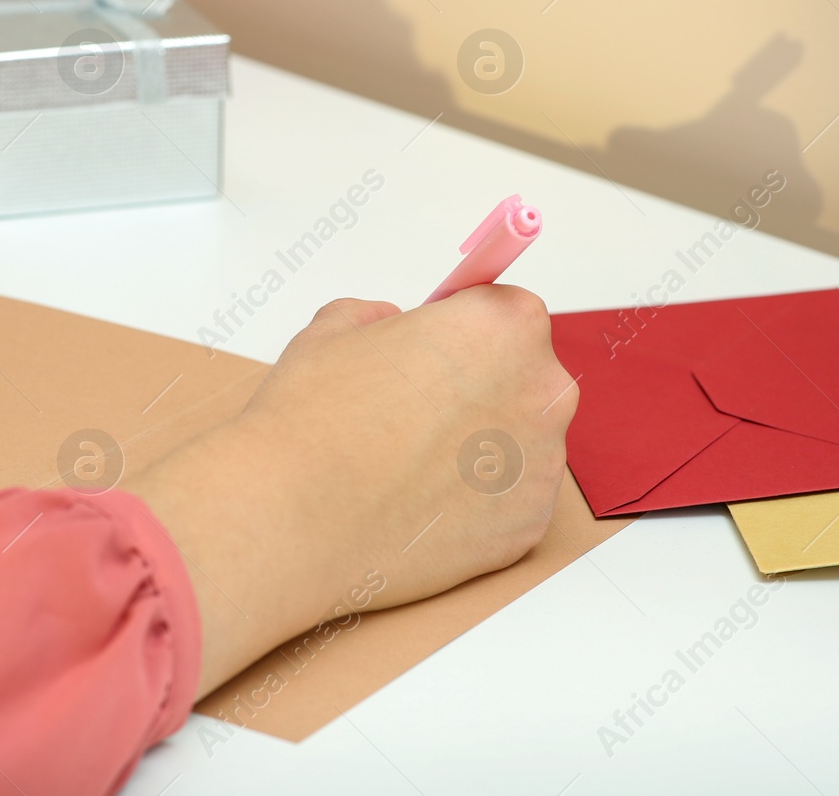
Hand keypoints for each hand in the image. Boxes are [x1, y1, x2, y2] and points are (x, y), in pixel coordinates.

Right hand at [126, 285, 576, 696]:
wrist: (297, 517)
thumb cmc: (314, 421)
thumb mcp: (333, 329)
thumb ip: (378, 316)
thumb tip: (390, 327)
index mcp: (503, 327)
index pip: (506, 313)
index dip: (465, 330)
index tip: (440, 351)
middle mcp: (541, 392)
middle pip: (522, 377)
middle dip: (479, 389)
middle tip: (416, 412)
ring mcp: (541, 465)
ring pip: (518, 443)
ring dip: (479, 447)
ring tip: (411, 465)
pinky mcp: (529, 525)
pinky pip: (510, 501)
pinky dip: (476, 503)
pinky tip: (422, 503)